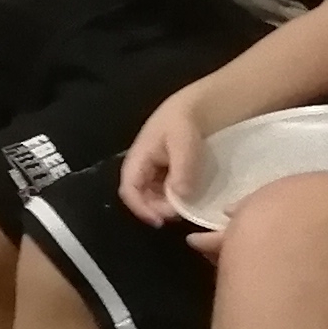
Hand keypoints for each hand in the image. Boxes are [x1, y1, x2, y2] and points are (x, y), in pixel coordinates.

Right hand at [120, 92, 213, 226]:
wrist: (198, 108)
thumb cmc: (185, 122)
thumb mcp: (184, 144)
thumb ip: (181, 170)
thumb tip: (180, 196)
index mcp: (138, 159)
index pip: (129, 190)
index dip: (141, 208)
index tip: (160, 220)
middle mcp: (142, 168)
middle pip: (141, 198)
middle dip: (157, 209)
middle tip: (180, 214)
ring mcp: (155, 172)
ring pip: (154, 197)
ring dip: (167, 206)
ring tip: (186, 208)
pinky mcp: (167, 174)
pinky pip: (166, 192)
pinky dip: (175, 199)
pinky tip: (189, 200)